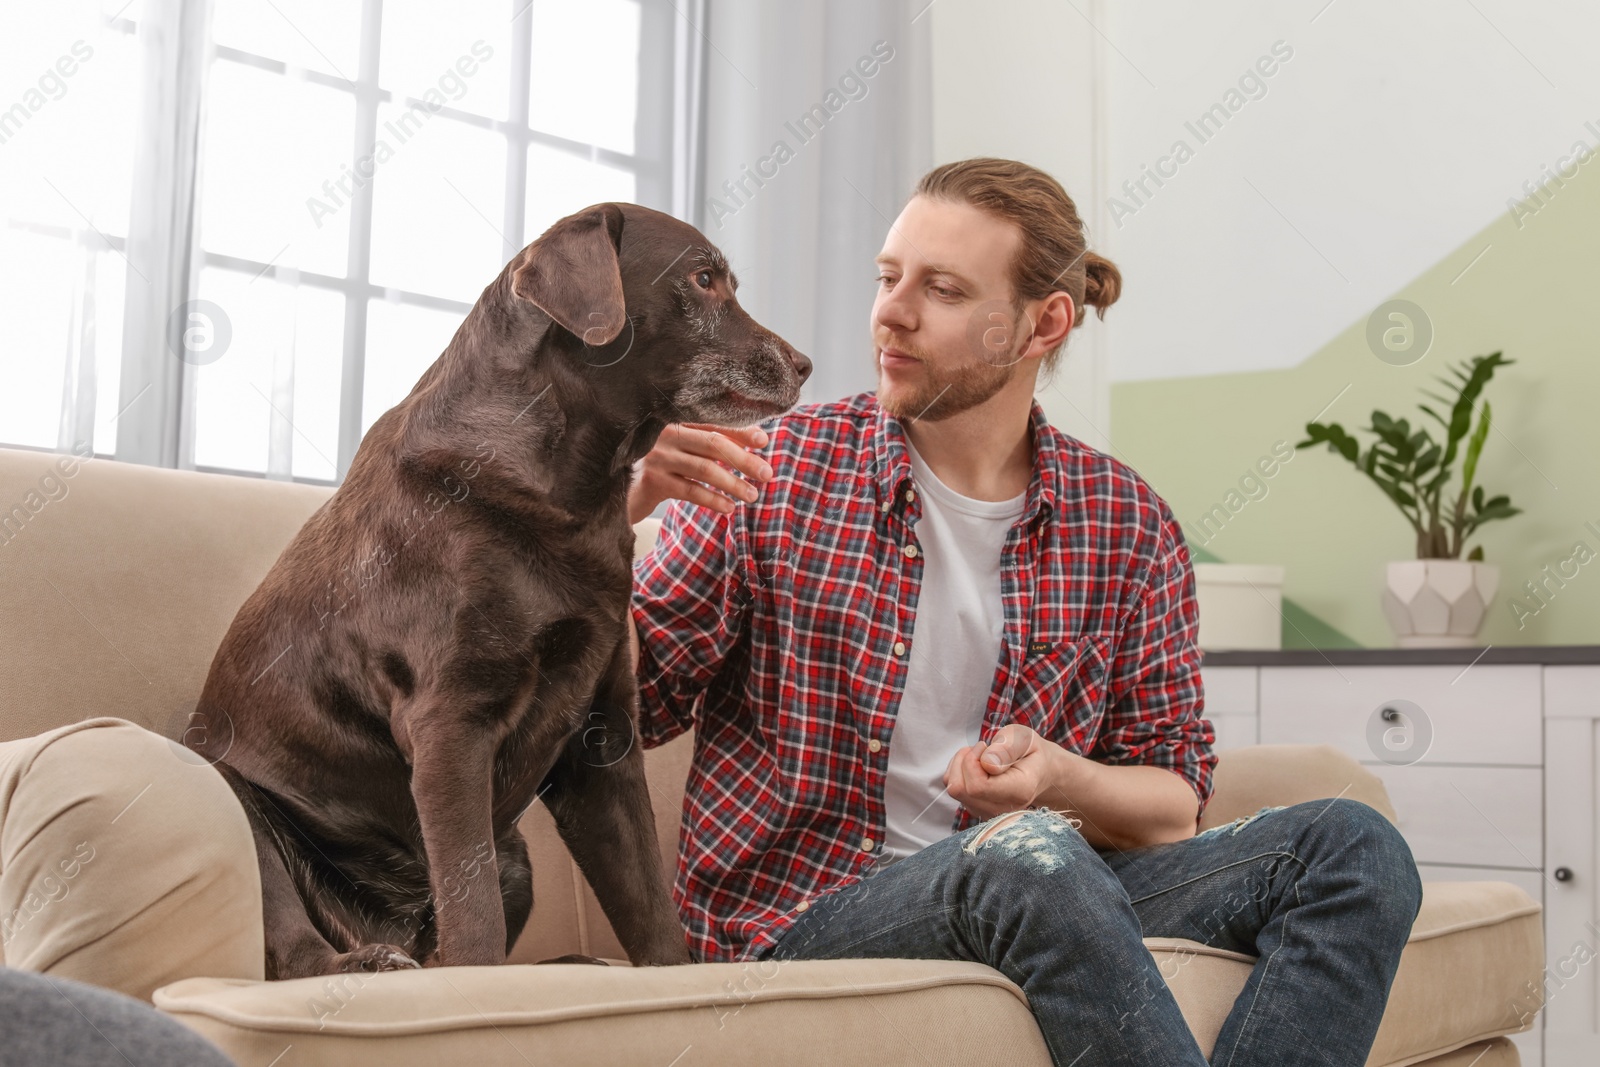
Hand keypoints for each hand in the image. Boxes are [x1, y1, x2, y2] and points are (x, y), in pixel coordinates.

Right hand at [629, 423, 773, 523]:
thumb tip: (752, 444)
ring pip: (704, 468)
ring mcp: (657, 456)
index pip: (714, 422)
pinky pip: (690, 490)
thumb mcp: (681, 451)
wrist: (618, 491)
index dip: (740, 431)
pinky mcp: (652, 480)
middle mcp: (664, 434)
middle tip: (767, 474)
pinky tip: (728, 508)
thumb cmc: (659, 469)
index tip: (764, 441)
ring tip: (752, 495)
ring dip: (733, 483)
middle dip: (744, 459)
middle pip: (713, 443)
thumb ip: (707, 443)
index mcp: (674, 420)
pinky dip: (713, 499)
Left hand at [944, 723, 1054, 821]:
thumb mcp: (1024, 738)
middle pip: (960, 789)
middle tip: (983, 749)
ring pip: (954, 789)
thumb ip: (1007, 747)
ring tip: (981, 756)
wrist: (1040, 772)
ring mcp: (989, 814)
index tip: (985, 746)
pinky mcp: (977, 810)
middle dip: (964, 760)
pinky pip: (953, 790)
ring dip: (960, 765)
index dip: (972, 760)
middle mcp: (1004, 810)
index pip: (977, 786)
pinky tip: (977, 766)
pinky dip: (958, 772)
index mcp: (1020, 791)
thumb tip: (987, 763)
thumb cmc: (1030, 752)